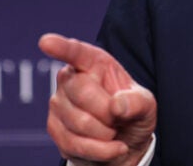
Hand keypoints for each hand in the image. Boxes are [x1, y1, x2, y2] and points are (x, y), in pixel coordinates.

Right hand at [39, 33, 156, 165]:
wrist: (123, 143)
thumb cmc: (132, 115)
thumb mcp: (146, 105)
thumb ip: (137, 102)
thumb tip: (116, 106)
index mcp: (95, 63)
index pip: (77, 52)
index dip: (62, 47)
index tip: (46, 42)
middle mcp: (71, 78)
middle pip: (82, 92)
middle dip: (108, 112)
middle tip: (118, 119)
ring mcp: (58, 103)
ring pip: (79, 122)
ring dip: (106, 135)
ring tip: (114, 132)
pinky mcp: (54, 128)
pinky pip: (74, 143)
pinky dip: (99, 151)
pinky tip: (112, 148)